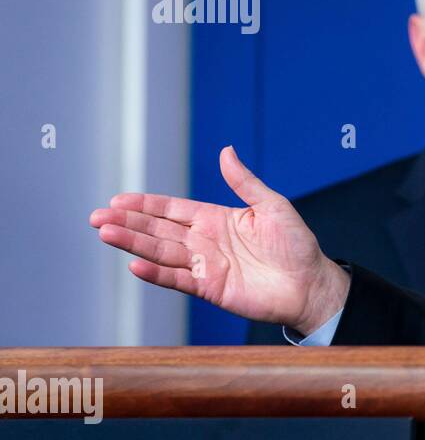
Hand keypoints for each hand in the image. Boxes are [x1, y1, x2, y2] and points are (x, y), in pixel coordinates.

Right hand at [89, 146, 350, 335]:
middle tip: (97, 216)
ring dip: (133, 244)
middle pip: (158, 230)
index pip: (173, 209)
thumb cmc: (297, 245)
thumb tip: (226, 151)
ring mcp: (205, 266)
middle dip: (128, 222)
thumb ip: (245, 182)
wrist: (311, 284)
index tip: (118, 199)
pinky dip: (156, 274)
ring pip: (161, 253)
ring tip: (106, 234)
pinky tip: (134, 265)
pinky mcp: (210, 288)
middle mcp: (205, 242)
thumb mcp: (272, 205)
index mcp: (217, 220)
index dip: (146, 204)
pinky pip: (178, 279)